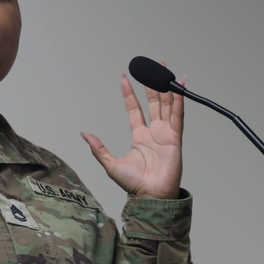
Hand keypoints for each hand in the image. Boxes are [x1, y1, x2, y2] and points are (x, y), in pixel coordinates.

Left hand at [81, 71, 183, 199]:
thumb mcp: (110, 164)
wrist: (151, 197)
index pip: (134, 109)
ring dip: (166, 87)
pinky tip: (179, 87)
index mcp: (139, 138)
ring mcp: (166, 134)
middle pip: (153, 102)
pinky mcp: (175, 138)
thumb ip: (98, 148)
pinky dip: (179, 101)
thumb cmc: (134, 185)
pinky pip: (178, 115)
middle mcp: (153, 133)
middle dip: (151, 84)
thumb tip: (84, 134)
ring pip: (166, 105)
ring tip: (164, 69)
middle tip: (150, 66)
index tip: (124, 78)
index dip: (130, 94)